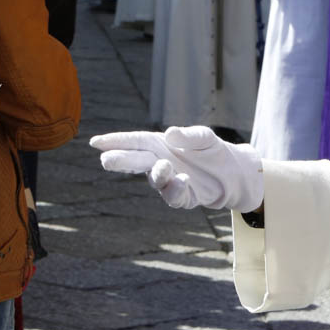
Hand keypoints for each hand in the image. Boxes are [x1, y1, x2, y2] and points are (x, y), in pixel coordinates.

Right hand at [91, 125, 262, 211]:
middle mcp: (159, 162)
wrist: (233, 174)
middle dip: (121, 160)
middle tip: (106, 160)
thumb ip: (189, 135)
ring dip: (157, 174)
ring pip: (156, 179)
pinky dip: (177, 188)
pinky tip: (184, 179)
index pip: (135, 141)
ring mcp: (169, 180)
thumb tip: (169, 134)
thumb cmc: (212, 151)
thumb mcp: (205, 137)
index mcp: (159, 144)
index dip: (115, 141)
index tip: (95, 142)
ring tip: (166, 167)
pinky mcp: (182, 196)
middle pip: (137, 161)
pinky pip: (174, 195)